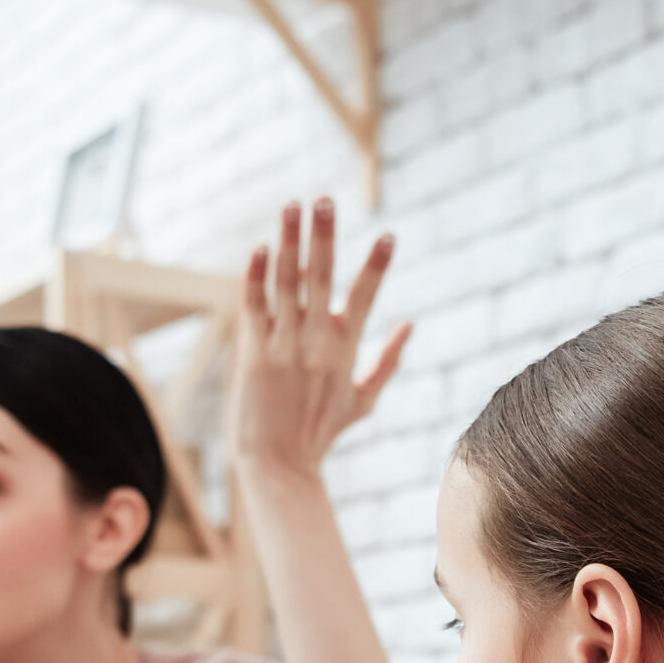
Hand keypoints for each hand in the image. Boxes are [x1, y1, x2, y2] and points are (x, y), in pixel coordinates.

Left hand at [231, 198, 410, 480]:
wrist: (278, 463)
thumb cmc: (321, 432)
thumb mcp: (363, 400)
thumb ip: (388, 361)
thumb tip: (411, 324)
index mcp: (344, 350)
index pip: (365, 298)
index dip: (376, 266)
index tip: (388, 236)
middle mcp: (315, 343)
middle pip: (322, 279)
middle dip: (325, 237)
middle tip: (327, 200)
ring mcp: (282, 346)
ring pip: (287, 284)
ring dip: (289, 242)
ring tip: (293, 205)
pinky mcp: (252, 353)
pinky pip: (255, 306)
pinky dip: (257, 276)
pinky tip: (261, 248)